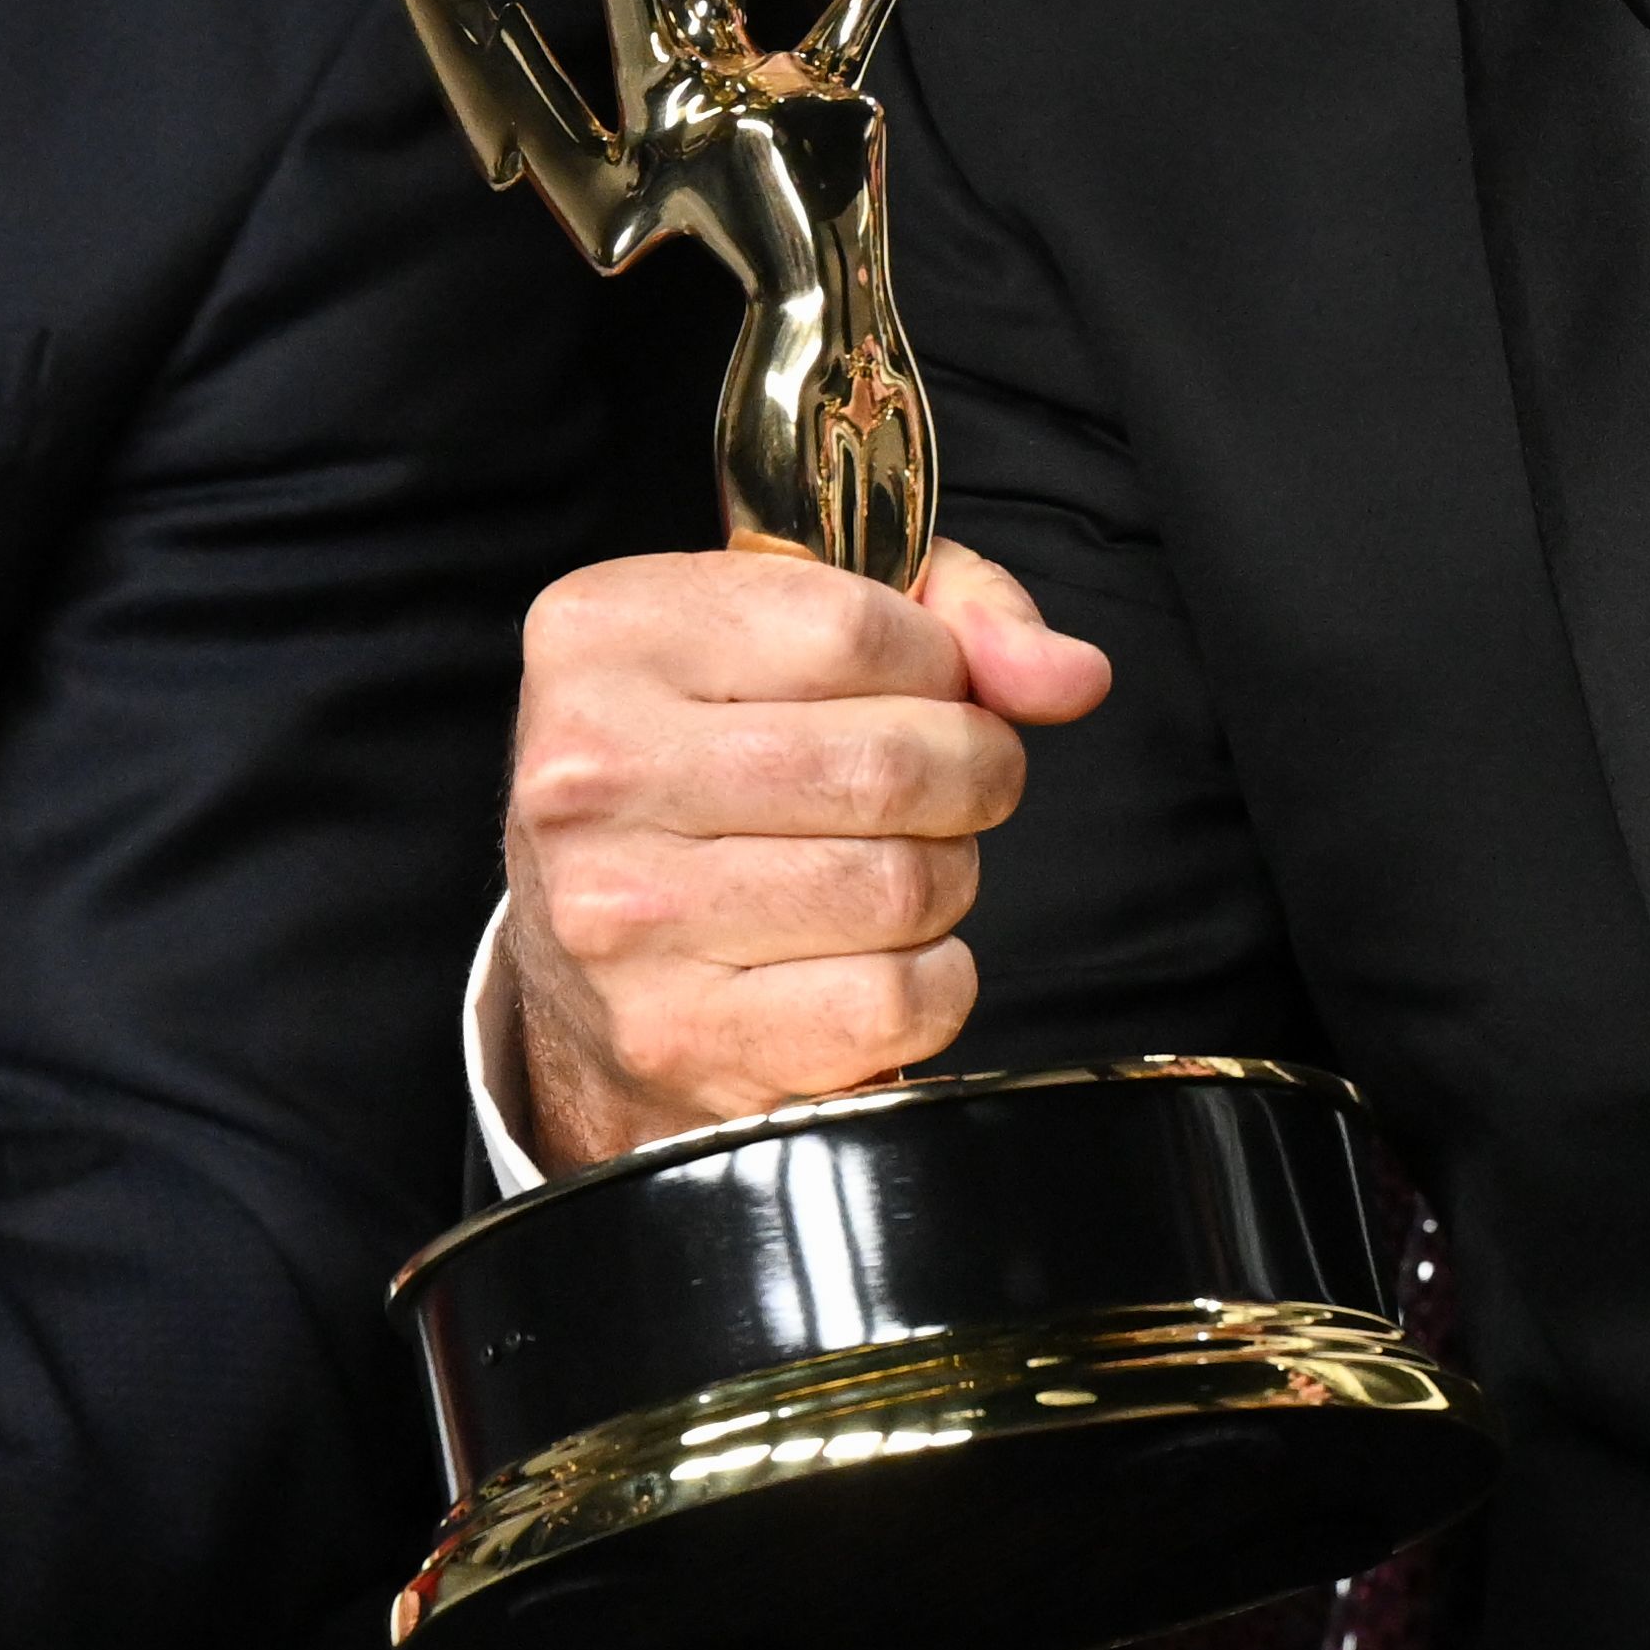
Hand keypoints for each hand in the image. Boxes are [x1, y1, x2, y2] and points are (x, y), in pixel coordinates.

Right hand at [487, 541, 1110, 1168]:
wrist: (580, 965)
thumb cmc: (712, 769)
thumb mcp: (796, 633)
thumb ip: (953, 613)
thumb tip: (1069, 675)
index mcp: (605, 638)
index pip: (860, 630)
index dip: (943, 667)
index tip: (931, 693)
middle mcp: (590, 774)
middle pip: (894, 767)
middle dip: (973, 777)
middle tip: (953, 790)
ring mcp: (624, 916)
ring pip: (904, 887)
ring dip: (947, 879)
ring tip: (897, 868)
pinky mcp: (678, 1036)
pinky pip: (896, 1001)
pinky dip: (933, 982)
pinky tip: (882, 956)